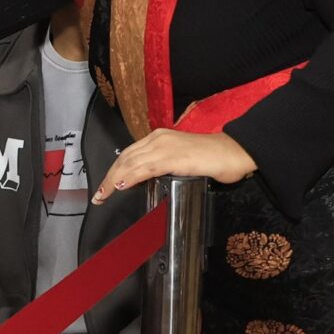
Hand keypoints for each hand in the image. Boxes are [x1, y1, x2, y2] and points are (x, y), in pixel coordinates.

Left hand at [91, 130, 254, 204]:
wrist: (234, 152)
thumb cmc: (213, 157)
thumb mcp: (181, 159)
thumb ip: (163, 165)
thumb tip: (147, 179)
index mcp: (159, 138)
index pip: (129, 154)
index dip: (114, 170)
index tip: (105, 186)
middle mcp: (158, 139)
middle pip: (125, 158)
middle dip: (109, 177)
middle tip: (98, 195)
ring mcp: (165, 147)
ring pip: (130, 164)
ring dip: (114, 180)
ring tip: (104, 195)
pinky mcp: (173, 157)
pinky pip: (145, 168)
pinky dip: (130, 177)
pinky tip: (121, 186)